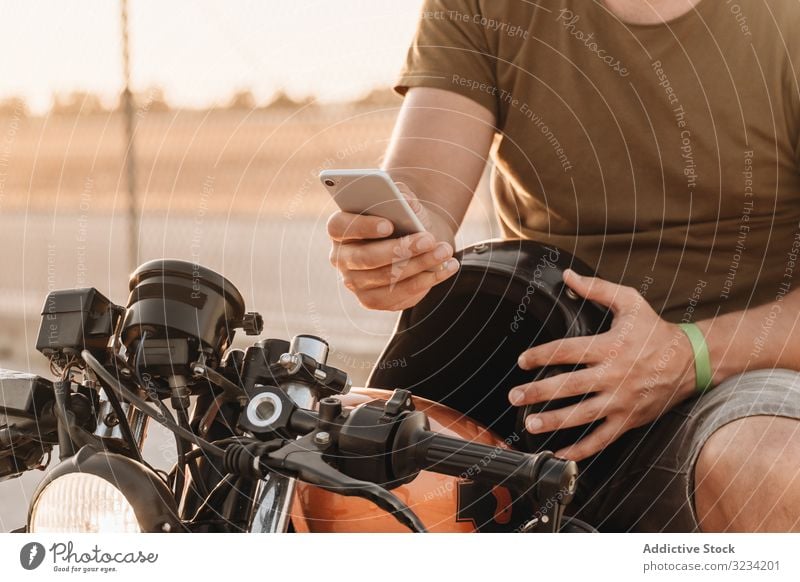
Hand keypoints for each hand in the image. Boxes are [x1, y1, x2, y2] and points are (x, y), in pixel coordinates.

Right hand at [327, 183, 458, 310]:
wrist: (416, 240)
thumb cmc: (404, 218)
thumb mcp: (404, 201)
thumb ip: (402, 194)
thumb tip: (406, 200)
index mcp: (340, 228)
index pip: (339, 227)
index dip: (362, 226)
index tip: (389, 225)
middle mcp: (341, 258)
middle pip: (365, 257)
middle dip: (400, 249)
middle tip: (428, 239)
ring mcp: (355, 282)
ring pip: (385, 278)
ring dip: (419, 265)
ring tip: (444, 251)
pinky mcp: (372, 300)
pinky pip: (398, 296)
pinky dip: (426, 282)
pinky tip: (446, 268)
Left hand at [509, 269, 696, 460]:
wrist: (691, 361)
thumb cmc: (655, 330)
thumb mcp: (630, 303)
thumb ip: (597, 289)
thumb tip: (568, 275)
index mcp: (609, 346)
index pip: (567, 351)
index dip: (541, 355)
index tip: (522, 360)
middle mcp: (613, 375)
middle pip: (569, 386)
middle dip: (538, 392)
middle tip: (515, 397)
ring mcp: (621, 400)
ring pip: (582, 415)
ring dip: (554, 422)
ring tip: (530, 425)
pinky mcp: (629, 419)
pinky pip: (602, 439)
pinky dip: (582, 449)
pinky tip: (561, 453)